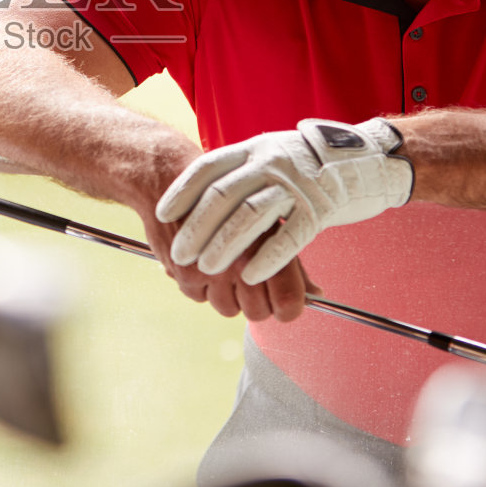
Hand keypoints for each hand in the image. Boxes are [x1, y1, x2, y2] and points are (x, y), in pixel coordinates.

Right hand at [138, 206, 315, 321]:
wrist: (169, 176)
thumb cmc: (227, 194)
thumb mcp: (266, 217)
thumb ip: (292, 259)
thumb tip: (315, 294)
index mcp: (264, 239)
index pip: (288, 299)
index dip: (290, 308)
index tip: (287, 305)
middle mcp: (236, 257)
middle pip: (258, 310)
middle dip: (259, 303)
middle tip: (253, 285)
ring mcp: (206, 269)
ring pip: (228, 308)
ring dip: (229, 296)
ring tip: (226, 271)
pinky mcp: (181, 272)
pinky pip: (199, 298)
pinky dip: (202, 287)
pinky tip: (203, 265)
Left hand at [156, 118, 411, 285]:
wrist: (368, 159)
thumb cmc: (312, 163)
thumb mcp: (272, 153)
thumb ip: (243, 170)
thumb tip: (206, 195)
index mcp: (255, 149)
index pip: (208, 168)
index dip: (182, 192)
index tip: (162, 214)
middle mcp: (271, 162)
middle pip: (222, 196)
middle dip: (196, 227)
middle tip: (179, 253)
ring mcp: (296, 184)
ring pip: (250, 216)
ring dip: (223, 245)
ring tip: (206, 268)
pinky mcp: (321, 208)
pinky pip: (288, 237)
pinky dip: (266, 258)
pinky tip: (249, 276)